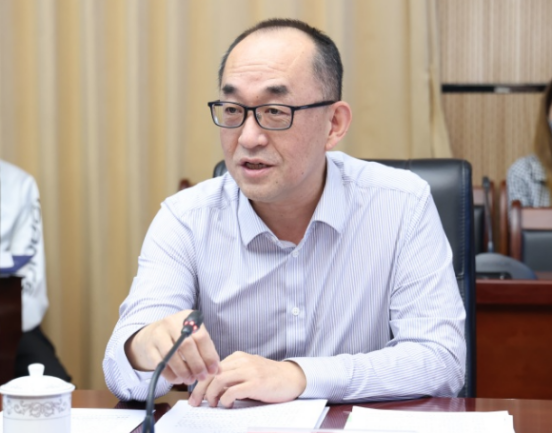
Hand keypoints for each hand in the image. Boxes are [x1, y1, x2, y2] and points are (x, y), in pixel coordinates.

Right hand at [124, 309, 219, 384]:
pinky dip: (171, 375)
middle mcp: (172, 322)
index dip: (209, 356)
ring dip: (184, 371)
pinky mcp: (149, 348)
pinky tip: (178, 379)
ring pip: (172, 355)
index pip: (201, 337)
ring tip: (190, 380)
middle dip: (197, 365)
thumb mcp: (194, 338)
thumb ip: (206, 351)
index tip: (213, 371)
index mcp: (188, 318)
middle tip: (201, 377)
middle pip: (187, 345)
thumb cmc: (178, 338)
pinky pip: (161, 365)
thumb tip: (218, 370)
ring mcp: (158, 334)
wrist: (150, 336)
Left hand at [188, 351, 305, 407]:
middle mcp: (242, 361)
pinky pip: (233, 390)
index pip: (212, 367)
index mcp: (238, 357)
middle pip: (212, 373)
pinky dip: (225, 399)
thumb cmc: (269, 377)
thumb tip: (211, 389)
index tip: (194, 395)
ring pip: (219, 380)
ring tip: (212, 404)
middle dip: (200, 389)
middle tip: (195, 402)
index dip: (200, 382)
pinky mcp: (257, 383)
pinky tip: (228, 405)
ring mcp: (250, 371)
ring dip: (211, 394)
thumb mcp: (249, 371)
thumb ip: (233, 376)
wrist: (292, 377)